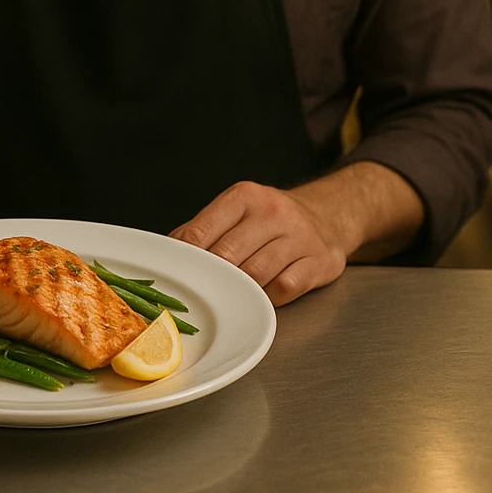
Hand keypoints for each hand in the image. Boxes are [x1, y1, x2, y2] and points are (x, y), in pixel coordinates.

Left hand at [169, 180, 348, 306]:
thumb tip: (168, 251)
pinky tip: (264, 293)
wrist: (327, 214)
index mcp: (244, 196)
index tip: (178, 274)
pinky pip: (284, 289)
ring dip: (241, 289)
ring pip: (255, 275)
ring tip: (234, 291)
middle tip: (204, 289)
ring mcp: (299, 236)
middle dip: (212, 276)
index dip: (185, 258)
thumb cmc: (270, 217)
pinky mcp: (319, 261)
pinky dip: (269, 297)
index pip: (201, 231)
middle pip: (226, 256)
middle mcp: (272, 212)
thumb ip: (203, 228)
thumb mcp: (236, 209)